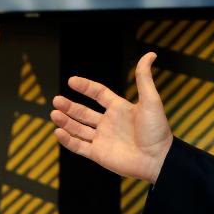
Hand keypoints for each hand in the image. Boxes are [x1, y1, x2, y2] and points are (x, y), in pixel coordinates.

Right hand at [51, 52, 172, 183]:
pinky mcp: (99, 154)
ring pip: (78, 128)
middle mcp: (109, 123)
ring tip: (54, 113)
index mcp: (119, 108)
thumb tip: (150, 54)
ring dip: (65, 121)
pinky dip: (68, 140)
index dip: (85, 87)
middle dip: (69, 106)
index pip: (98, 94)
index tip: (71, 81)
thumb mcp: (151, 100)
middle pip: (83, 112)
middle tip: (56, 100)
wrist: (159, 159)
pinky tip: (58, 132)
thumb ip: (144, 78)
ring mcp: (102, 139)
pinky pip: (79, 146)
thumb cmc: (157, 130)